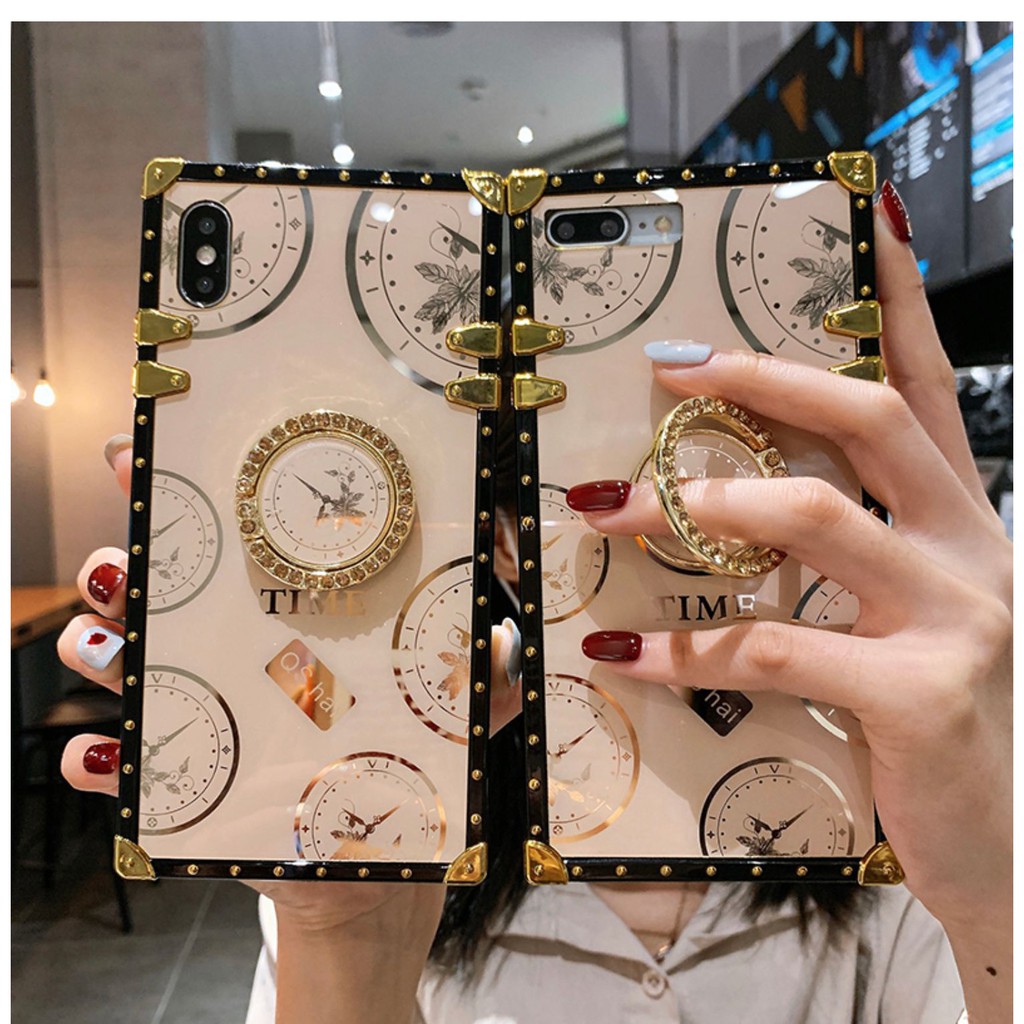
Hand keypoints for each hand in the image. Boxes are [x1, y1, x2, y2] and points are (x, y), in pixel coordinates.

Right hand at [56, 439, 523, 935]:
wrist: (380, 871)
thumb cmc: (410, 772)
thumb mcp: (452, 710)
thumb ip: (481, 666)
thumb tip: (511, 618)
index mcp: (294, 624)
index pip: (236, 549)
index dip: (188, 499)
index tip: (156, 456)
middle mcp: (235, 660)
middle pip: (161, 597)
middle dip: (125, 564)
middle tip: (123, 554)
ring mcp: (205, 721)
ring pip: (125, 669)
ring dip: (101, 649)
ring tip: (108, 642)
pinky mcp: (187, 796)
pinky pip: (124, 776)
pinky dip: (100, 762)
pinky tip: (104, 756)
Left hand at [572, 197, 1009, 1014]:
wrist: (1005, 843)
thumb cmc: (935, 718)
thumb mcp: (901, 613)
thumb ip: (843, 552)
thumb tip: (728, 500)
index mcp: (963, 519)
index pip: (927, 385)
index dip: (897, 300)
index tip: (864, 220)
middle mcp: (971, 546)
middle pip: (866, 420)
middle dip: (762, 382)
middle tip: (671, 370)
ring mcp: (956, 615)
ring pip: (814, 518)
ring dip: (700, 506)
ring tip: (612, 509)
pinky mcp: (919, 692)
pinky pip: (775, 644)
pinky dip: (686, 648)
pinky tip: (624, 657)